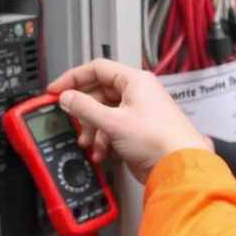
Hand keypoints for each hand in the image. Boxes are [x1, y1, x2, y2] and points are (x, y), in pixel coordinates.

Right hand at [47, 59, 212, 183]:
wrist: (178, 166)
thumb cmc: (159, 139)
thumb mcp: (113, 121)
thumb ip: (86, 108)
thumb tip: (68, 98)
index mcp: (135, 81)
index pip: (97, 69)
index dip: (73, 78)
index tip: (57, 89)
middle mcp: (137, 94)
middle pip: (99, 94)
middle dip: (84, 111)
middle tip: (72, 119)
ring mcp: (138, 113)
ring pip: (104, 114)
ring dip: (93, 130)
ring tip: (89, 142)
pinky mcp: (137, 131)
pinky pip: (112, 129)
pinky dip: (104, 140)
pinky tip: (102, 151)